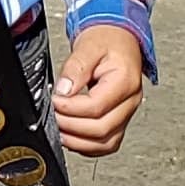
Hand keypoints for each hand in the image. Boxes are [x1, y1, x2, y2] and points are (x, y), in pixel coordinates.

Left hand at [53, 24, 145, 157]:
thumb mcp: (88, 46)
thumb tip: (63, 90)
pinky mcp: (120, 120)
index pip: (97, 107)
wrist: (119, 39)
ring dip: (79, 142)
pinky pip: (107, 143)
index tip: (54, 100)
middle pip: (102, 130)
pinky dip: (88, 146)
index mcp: (126, 81)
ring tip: (60, 130)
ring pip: (106, 143)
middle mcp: (131, 101)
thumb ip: (75, 68)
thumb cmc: (108, 40)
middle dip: (72, 127)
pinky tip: (72, 137)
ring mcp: (127, 113)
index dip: (71, 108)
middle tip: (53, 116)